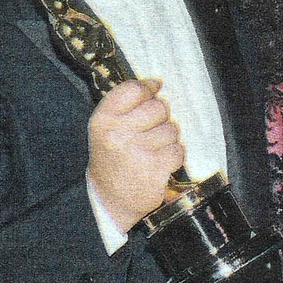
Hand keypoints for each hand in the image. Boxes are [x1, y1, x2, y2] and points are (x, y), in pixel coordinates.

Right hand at [87, 78, 184, 230]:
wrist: (108, 200)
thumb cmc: (112, 158)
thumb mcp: (106, 128)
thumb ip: (126, 104)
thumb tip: (156, 82)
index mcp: (103, 120)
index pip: (133, 89)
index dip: (148, 88)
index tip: (154, 89)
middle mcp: (118, 134)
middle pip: (158, 107)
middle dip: (161, 117)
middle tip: (149, 132)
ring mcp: (137, 151)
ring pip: (172, 129)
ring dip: (167, 139)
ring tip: (152, 151)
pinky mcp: (155, 168)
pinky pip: (178, 150)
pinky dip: (174, 156)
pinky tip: (160, 163)